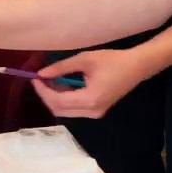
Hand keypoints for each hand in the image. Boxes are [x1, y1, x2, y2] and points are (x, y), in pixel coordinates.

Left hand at [30, 49, 155, 118]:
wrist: (136, 66)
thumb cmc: (112, 60)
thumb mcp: (85, 59)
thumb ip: (62, 67)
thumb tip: (42, 74)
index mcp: (90, 100)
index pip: (58, 101)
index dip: (44, 91)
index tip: (35, 78)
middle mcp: (92, 111)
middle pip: (60, 110)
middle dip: (47, 96)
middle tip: (40, 79)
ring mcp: (95, 113)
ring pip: (66, 111)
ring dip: (55, 97)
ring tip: (51, 80)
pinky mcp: (97, 110)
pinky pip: (75, 109)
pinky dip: (65, 98)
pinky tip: (63, 84)